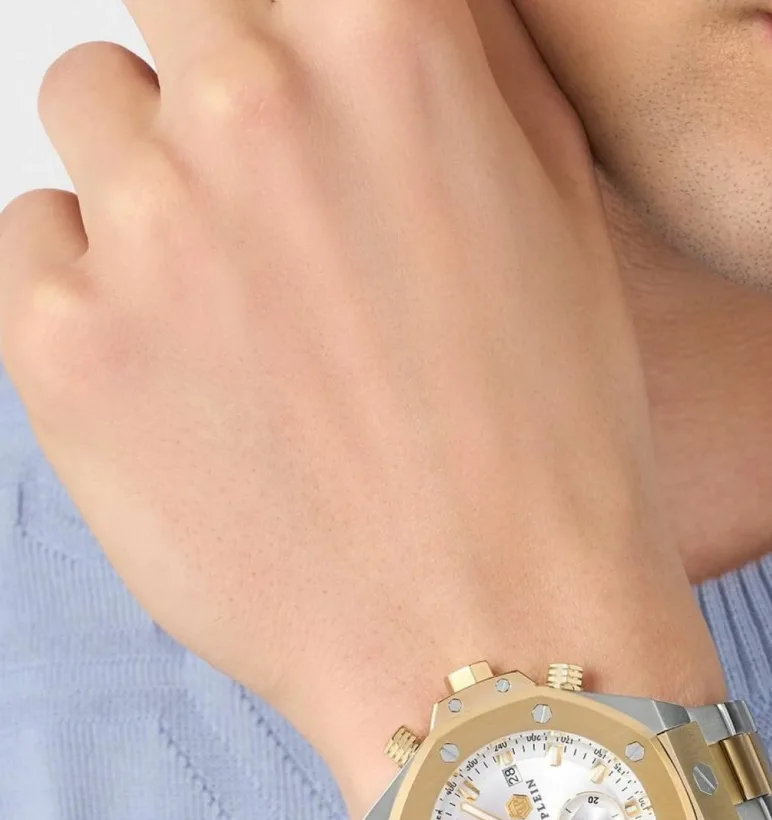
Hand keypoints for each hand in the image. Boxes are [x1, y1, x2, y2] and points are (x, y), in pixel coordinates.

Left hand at [0, 0, 725, 818]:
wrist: (499, 645)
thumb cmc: (561, 451)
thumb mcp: (561, 215)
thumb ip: (461, 65)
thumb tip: (387, 14)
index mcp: (388, 45)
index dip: (299, 22)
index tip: (307, 72)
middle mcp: (247, 103)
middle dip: (226, 77)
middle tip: (286, 198)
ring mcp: (141, 224)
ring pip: (95, 115)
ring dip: (160, 181)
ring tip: (249, 313)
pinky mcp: (58, 346)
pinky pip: (39, 246)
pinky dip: (103, 293)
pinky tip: (199, 383)